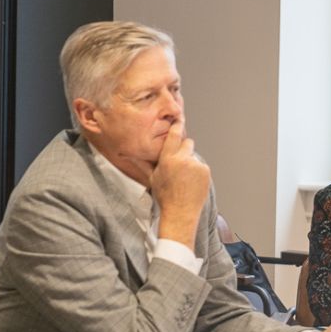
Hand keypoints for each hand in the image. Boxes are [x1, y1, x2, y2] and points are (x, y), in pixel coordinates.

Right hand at [151, 120, 210, 249]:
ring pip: (193, 155)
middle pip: (187, 142)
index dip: (177, 126)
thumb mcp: (152, 177)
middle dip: (184, 148)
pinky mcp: (205, 170)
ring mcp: (195, 164)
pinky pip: (201, 165)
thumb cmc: (164, 196)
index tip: (179, 119)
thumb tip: (125, 154)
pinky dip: (198, 171)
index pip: (174, 135)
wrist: (180, 212)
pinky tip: (191, 182)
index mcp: (167, 159)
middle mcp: (182, 159)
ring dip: (190, 162)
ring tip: (184, 178)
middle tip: (179, 162)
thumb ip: (143, 162)